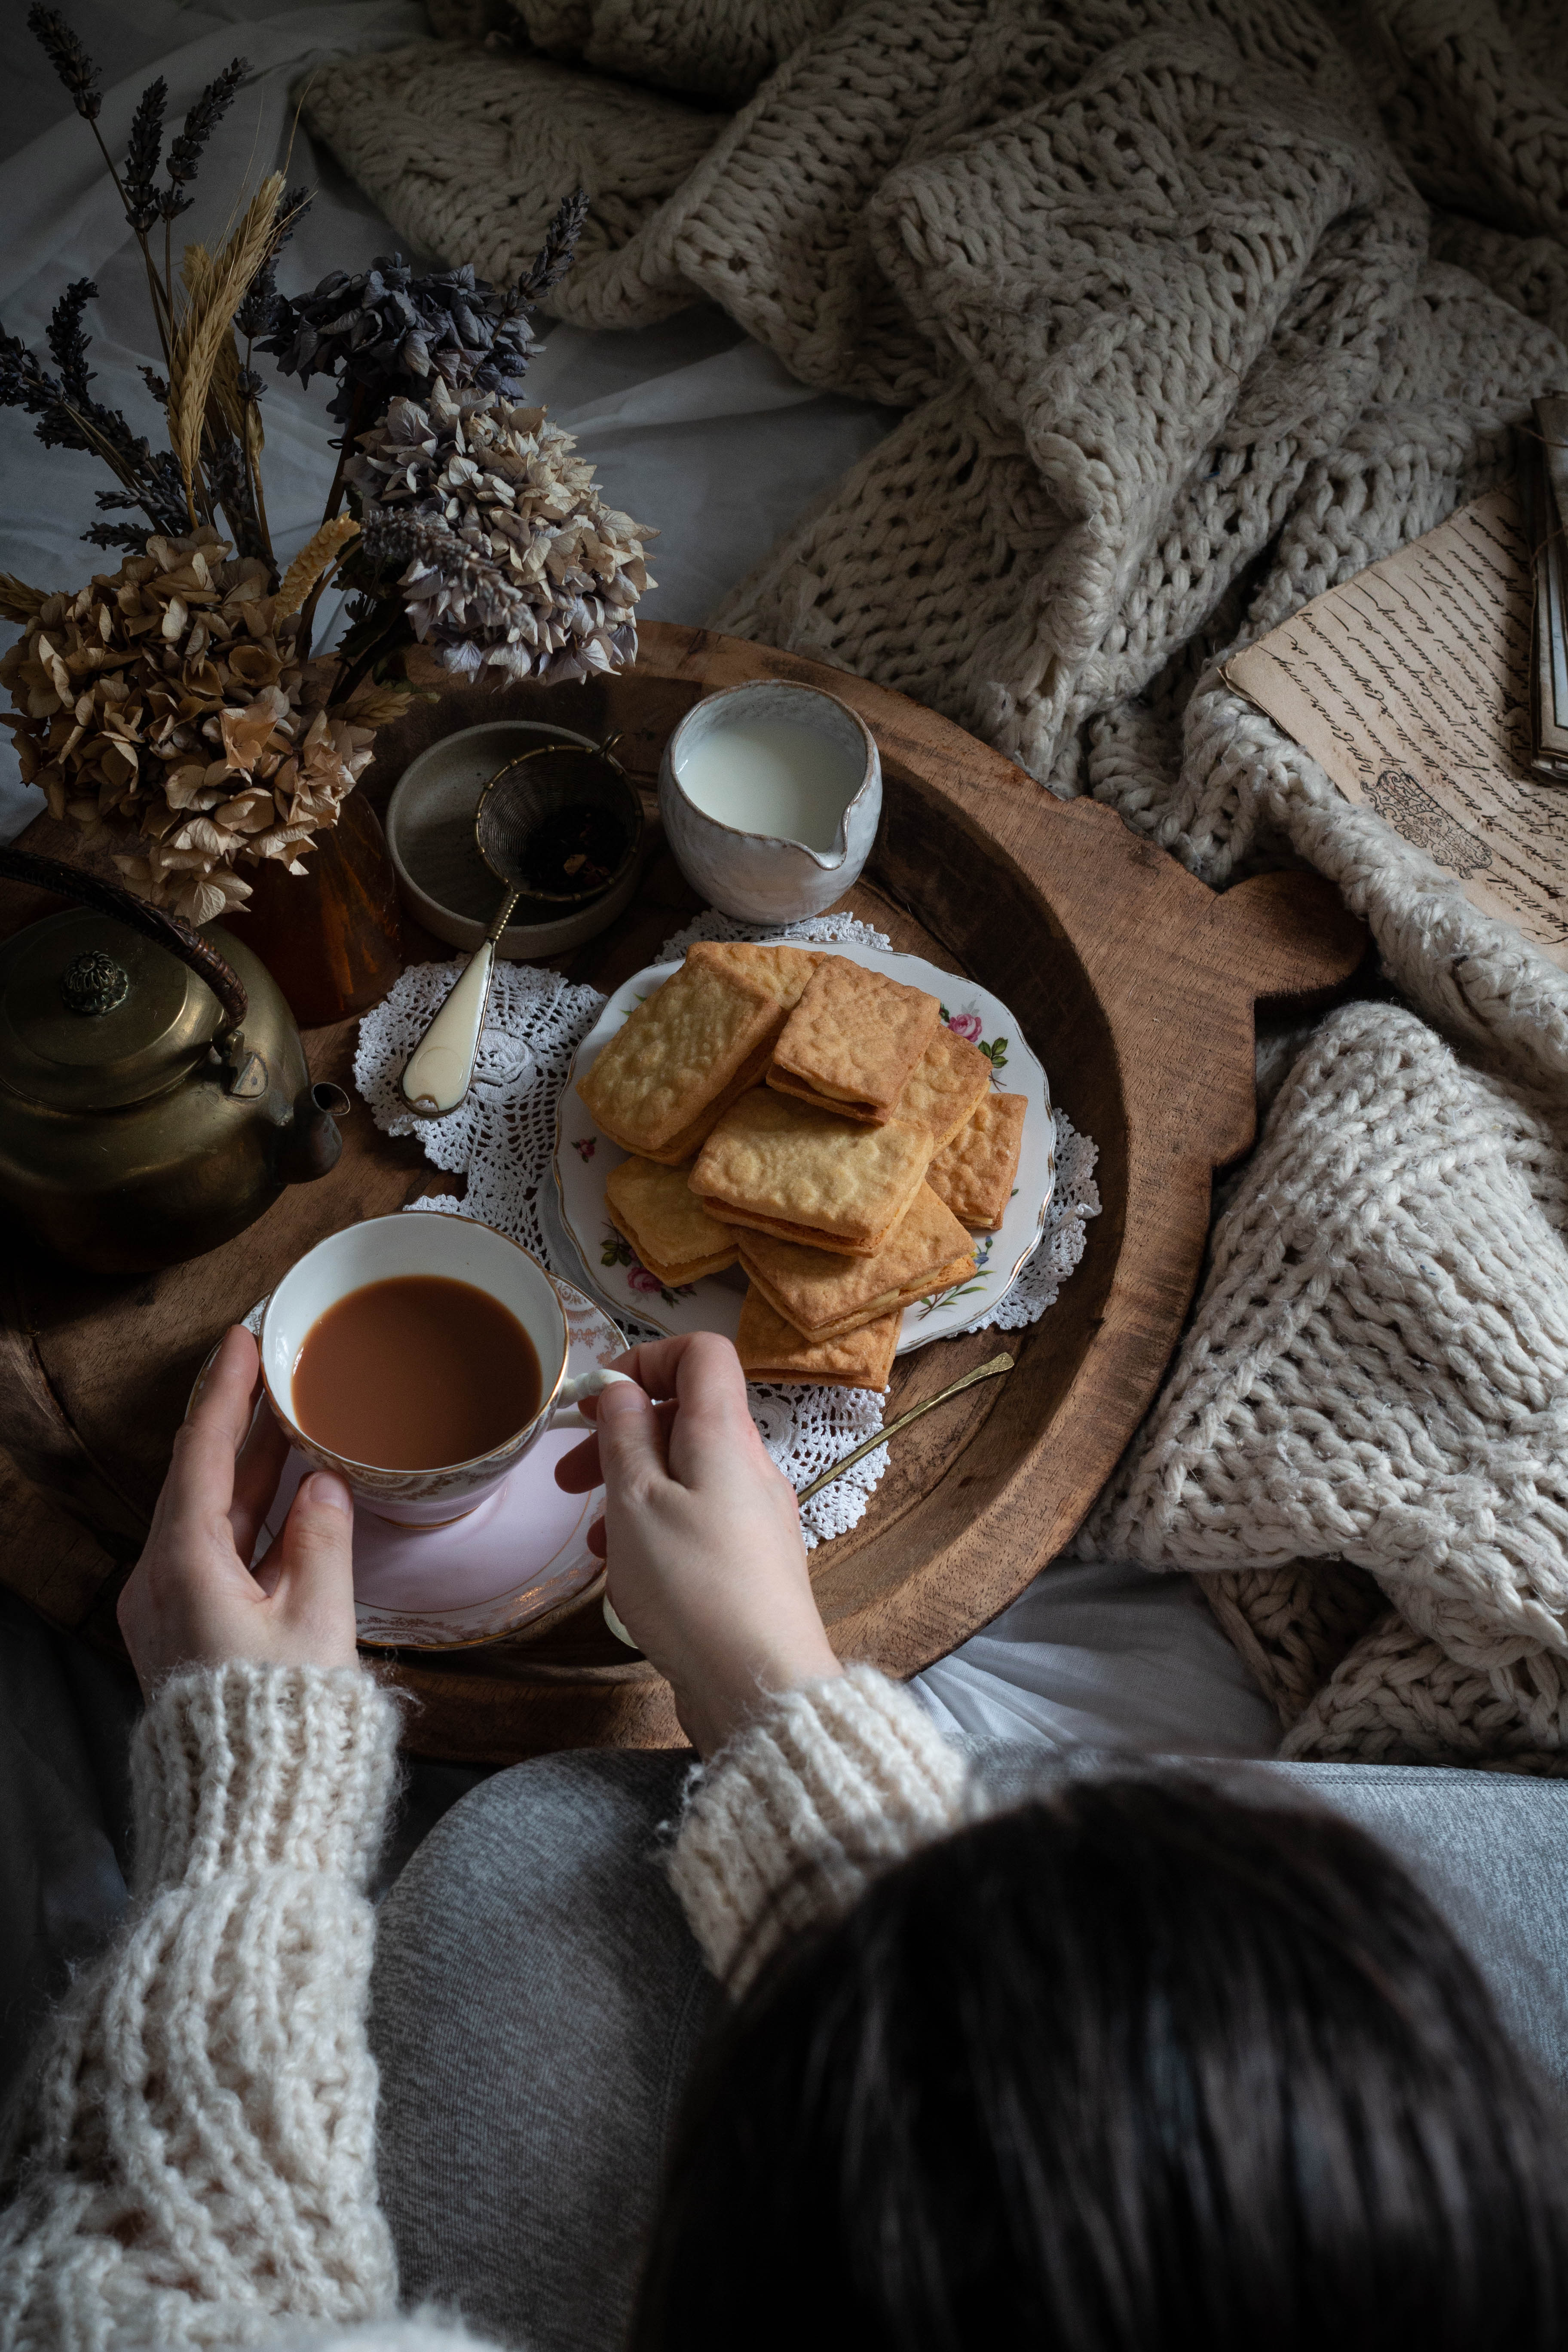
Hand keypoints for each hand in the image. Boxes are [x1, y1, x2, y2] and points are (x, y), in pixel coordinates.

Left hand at [118, 1324, 360, 1696]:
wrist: (249, 1810)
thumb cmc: (283, 1721)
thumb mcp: (317, 1621)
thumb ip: (322, 1541)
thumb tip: (323, 1485)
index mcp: (185, 1568)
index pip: (202, 1456)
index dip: (225, 1394)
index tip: (242, 1341)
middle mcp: (163, 1582)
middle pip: (201, 1481)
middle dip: (240, 1423)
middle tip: (271, 1367)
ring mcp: (173, 1610)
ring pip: (212, 1517)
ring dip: (252, 1469)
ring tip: (290, 1417)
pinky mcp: (192, 1633)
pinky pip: (219, 1553)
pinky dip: (254, 1517)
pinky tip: (291, 1496)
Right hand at [555, 1332, 839, 1754]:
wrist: (759, 1686)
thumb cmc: (693, 1588)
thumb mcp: (636, 1503)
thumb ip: (625, 1437)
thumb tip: (622, 1389)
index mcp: (725, 1435)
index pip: (702, 1353)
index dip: (647, 1359)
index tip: (599, 1398)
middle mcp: (750, 1467)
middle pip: (685, 1418)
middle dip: (621, 1436)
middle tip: (568, 1475)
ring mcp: (756, 1517)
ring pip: (686, 1476)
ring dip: (632, 1492)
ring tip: (592, 1537)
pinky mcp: (751, 1563)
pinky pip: (698, 1522)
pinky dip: (656, 1532)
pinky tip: (626, 1573)